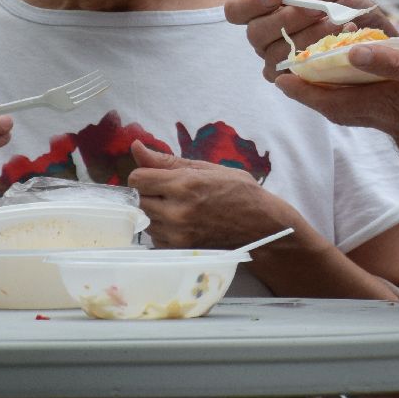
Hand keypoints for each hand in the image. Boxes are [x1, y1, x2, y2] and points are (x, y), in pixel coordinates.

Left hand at [125, 141, 291, 248]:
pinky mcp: (180, 250)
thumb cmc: (239, 192)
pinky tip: (184, 225)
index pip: (137, 179)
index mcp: (184, 184)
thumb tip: (136, 147)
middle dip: (150, 194)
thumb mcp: (207, 168)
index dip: (145, 175)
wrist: (262, 227)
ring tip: (180, 209)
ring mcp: (178, 235)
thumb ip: (168, 161)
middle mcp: (177, 211)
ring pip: (145, 220)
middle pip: (138, 200)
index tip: (158, 177)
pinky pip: (156, 238)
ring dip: (156, 213)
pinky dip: (164, 231)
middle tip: (171, 193)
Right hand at [225, 0, 397, 82]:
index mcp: (268, 14)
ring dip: (307, 35)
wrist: (384, 39)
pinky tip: (340, 40)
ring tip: (336, 22)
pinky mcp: (297, 84)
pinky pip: (295, 72)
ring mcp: (279, 65)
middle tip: (314, 8)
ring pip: (276, 53)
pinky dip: (319, 54)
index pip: (236, 11)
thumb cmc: (351, 11)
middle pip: (254, 33)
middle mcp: (267, 41)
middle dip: (286, 18)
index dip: (249, 3)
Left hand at [275, 43, 398, 177]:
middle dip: (307, 92)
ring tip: (312, 76)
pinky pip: (367, 108)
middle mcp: (383, 116)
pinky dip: (351, 95)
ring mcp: (395, 120)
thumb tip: (353, 51)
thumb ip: (393, 63)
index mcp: (384, 104)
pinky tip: (356, 84)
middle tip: (286, 74)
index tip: (279, 77)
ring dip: (327, 94)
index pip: (331, 100)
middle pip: (333, 106)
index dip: (303, 90)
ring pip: (349, 108)